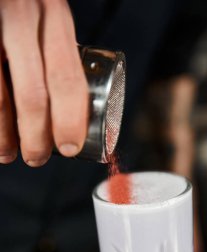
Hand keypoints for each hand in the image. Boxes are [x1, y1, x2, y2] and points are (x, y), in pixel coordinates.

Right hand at [0, 0, 88, 165]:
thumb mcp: (50, 20)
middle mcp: (23, 18)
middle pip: (34, 94)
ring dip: (5, 136)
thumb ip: (58, 53)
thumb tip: (76, 111)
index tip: (70, 147)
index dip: (70, 120)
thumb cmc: (26, 8)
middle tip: (37, 158)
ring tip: (9, 155)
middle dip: (37, 137)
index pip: (67, 78)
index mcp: (56, 17)